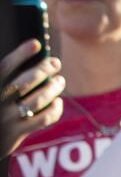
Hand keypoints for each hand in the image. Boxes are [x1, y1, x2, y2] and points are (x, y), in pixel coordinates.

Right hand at [2, 41, 63, 156]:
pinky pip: (43, 118)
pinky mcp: (15, 133)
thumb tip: (32, 53)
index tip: (36, 44)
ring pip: (38, 100)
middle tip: (55, 62)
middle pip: (26, 81)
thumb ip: (7, 79)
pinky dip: (54, 109)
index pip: (5, 67)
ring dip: (53, 88)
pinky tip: (57, 102)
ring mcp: (6, 118)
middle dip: (44, 69)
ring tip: (60, 81)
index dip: (20, 54)